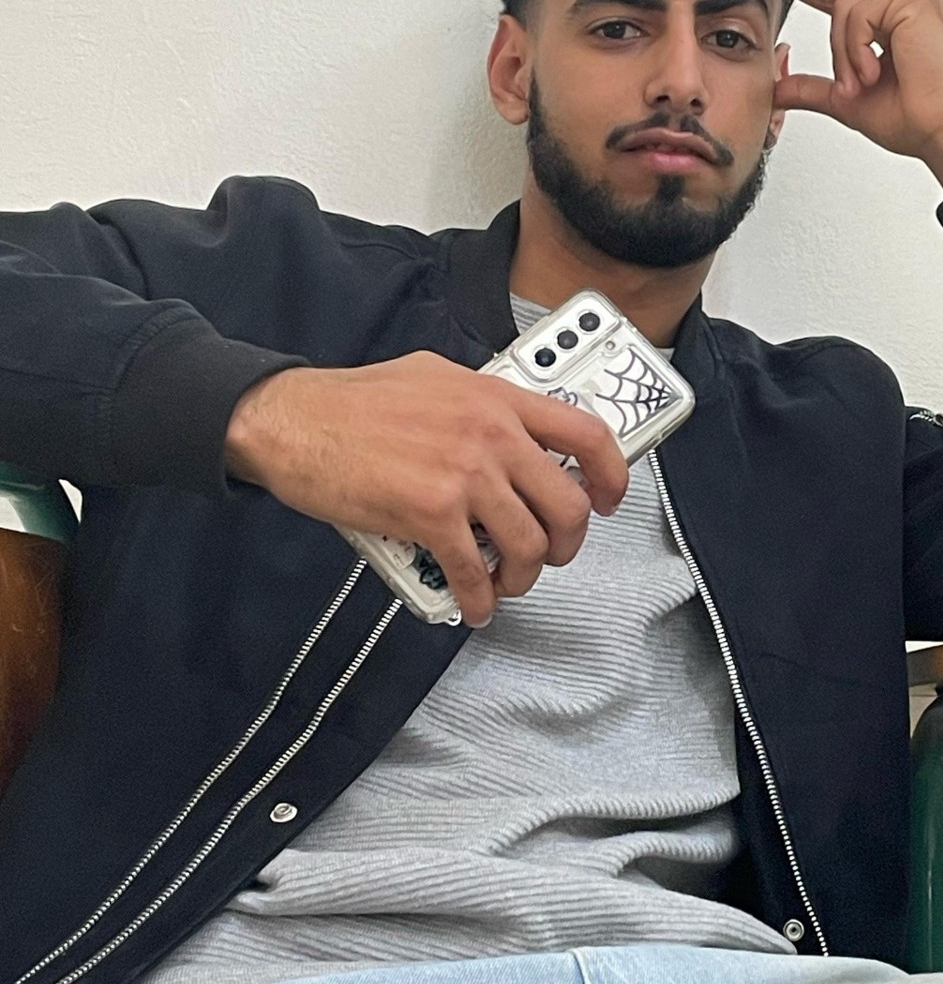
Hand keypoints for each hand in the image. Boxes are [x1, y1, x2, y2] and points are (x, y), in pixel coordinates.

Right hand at [224, 354, 628, 625]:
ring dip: (522, 576)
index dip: (610, 475)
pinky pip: (474, 571)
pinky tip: (472, 606)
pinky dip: (479, 599)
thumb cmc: (353, 402)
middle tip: (547, 554)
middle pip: (567, 505)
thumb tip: (511, 430)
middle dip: (565, 543)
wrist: (292, 421)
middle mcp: (492, 433)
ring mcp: (464, 474)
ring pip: (528, 546)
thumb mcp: (434, 378)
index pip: (587, 434)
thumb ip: (481, 403)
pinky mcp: (430, 514)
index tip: (606, 500)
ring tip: (504, 581)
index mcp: (498, 397)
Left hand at [743, 0, 942, 192]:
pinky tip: (878, 72)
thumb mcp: (848, 98)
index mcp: (895, 12)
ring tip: (870, 83)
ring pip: (845, 8)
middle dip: (837, 47)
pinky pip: (859, 14)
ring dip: (847, 55)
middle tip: (859, 84)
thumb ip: (813, 87)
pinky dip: (858, 49)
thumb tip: (777, 87)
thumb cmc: (913, 119)